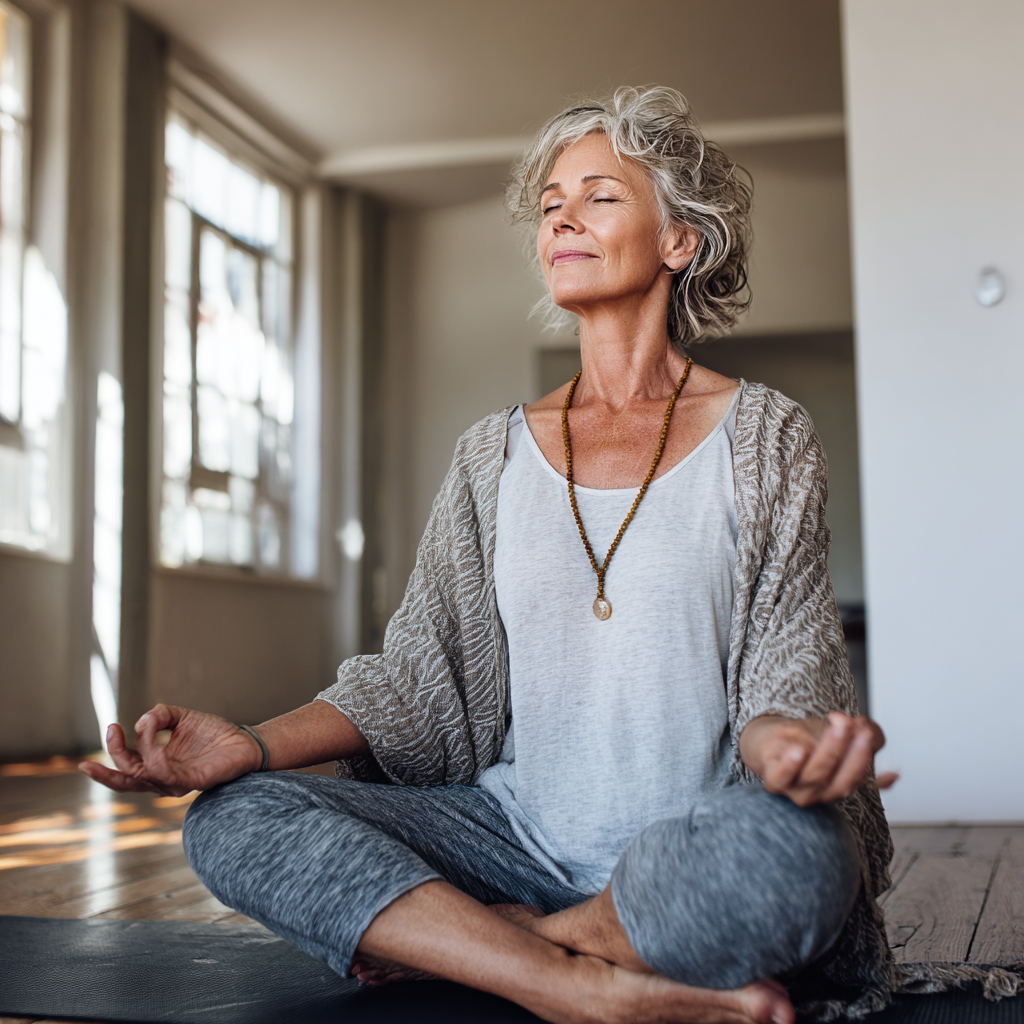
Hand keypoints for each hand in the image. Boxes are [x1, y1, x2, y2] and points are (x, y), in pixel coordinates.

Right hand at [78, 704, 262, 795]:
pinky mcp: (193, 781)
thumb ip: (160, 715)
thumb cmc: (214, 732)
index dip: (115, 749)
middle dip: (105, 770)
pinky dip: (156, 760)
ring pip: (143, 778)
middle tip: (95, 751)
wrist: (245, 741)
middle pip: (126, 780)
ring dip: (133, 755)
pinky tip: (153, 747)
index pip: (127, 765)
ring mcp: (177, 782)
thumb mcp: (181, 717)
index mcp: (158, 765)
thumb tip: (141, 721)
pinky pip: (168, 775)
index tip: (111, 726)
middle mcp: (164, 777)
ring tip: (133, 731)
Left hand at [740, 712, 898, 806]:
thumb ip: (864, 731)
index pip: (860, 783)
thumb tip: (871, 731)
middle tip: (861, 730)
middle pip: (841, 783)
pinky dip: (791, 766)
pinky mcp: (773, 780)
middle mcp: (821, 793)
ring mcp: (797, 789)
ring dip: (831, 750)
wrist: (769, 739)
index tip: (873, 741)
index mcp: (840, 784)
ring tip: (839, 724)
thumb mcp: (841, 730)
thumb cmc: (807, 738)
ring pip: (816, 775)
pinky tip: (800, 749)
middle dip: (855, 756)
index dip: (874, 771)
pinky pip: (782, 778)